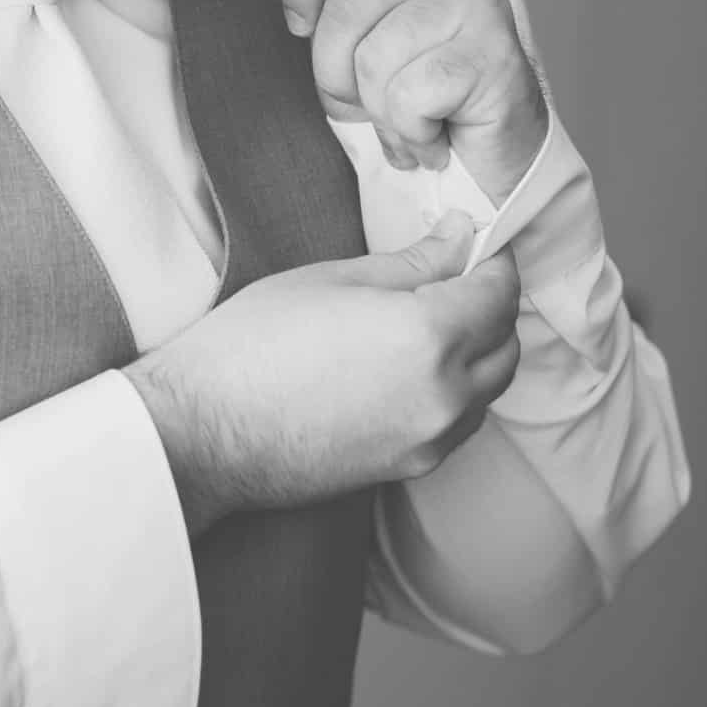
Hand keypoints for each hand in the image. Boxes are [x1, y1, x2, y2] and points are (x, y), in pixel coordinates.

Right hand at [126, 212, 521, 535]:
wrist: (201, 432)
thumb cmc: (251, 346)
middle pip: (505, 343)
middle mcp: (444, 394)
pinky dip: (455, 392)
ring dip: (476, 352)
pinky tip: (410, 371)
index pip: (498, 290)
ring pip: (488, 388)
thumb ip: (413, 262)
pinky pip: (459, 422)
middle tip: (448, 278)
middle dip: (489, 305)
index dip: (490, 258)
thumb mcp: (333, 280)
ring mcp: (430, 438)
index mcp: (428, 335)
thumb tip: (460, 239)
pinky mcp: (409, 467)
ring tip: (426, 325)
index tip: (470, 242)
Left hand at [277, 0, 547, 205]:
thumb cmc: (416, 97)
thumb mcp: (355, 34)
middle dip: (335, 72)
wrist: (486, 162)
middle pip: (346, 4)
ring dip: (380, 111)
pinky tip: (436, 136)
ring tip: (412, 119)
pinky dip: (411, 132)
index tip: (299, 26)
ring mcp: (479, 1)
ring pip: (374, 58)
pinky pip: (409, 96)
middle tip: (370, 100)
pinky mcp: (495, 53)